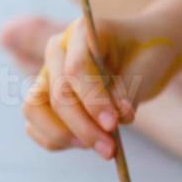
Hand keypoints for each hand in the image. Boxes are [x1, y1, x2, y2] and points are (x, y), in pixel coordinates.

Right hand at [23, 13, 181, 156]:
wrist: (142, 52)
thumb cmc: (146, 54)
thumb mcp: (147, 68)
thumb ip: (129, 92)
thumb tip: (117, 118)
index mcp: (82, 32)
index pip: (76, 68)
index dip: (92, 100)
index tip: (113, 125)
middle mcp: (58, 51)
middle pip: (57, 93)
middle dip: (83, 126)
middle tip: (110, 150)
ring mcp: (47, 74)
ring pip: (35, 110)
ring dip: (63, 136)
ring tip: (98, 147)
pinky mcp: (44, 98)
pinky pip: (35, 125)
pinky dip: (55, 141)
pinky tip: (85, 145)